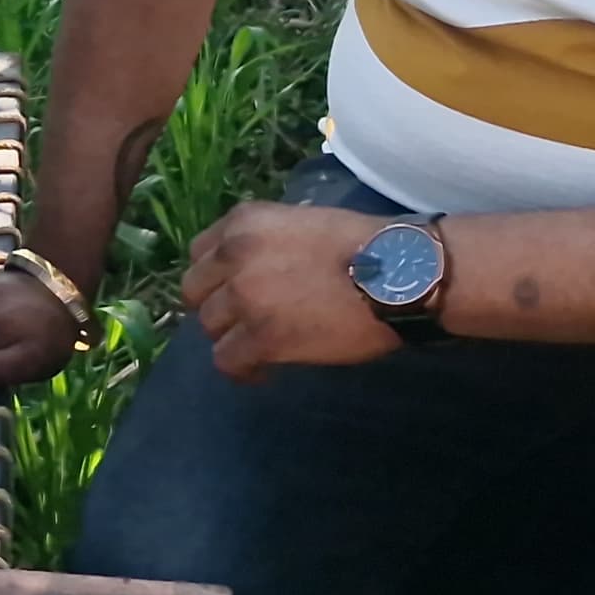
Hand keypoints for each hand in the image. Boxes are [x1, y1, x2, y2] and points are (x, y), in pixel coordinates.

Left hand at [181, 202, 397, 380]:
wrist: (399, 273)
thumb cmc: (365, 246)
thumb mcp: (302, 223)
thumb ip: (267, 243)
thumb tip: (254, 270)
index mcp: (243, 222)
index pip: (198, 254)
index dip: (214, 277)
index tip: (231, 290)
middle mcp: (234, 256)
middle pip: (195, 292)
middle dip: (216, 308)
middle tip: (243, 322)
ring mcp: (244, 297)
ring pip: (210, 328)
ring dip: (232, 338)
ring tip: (259, 347)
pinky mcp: (262, 337)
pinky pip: (228, 361)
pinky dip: (243, 370)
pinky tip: (263, 371)